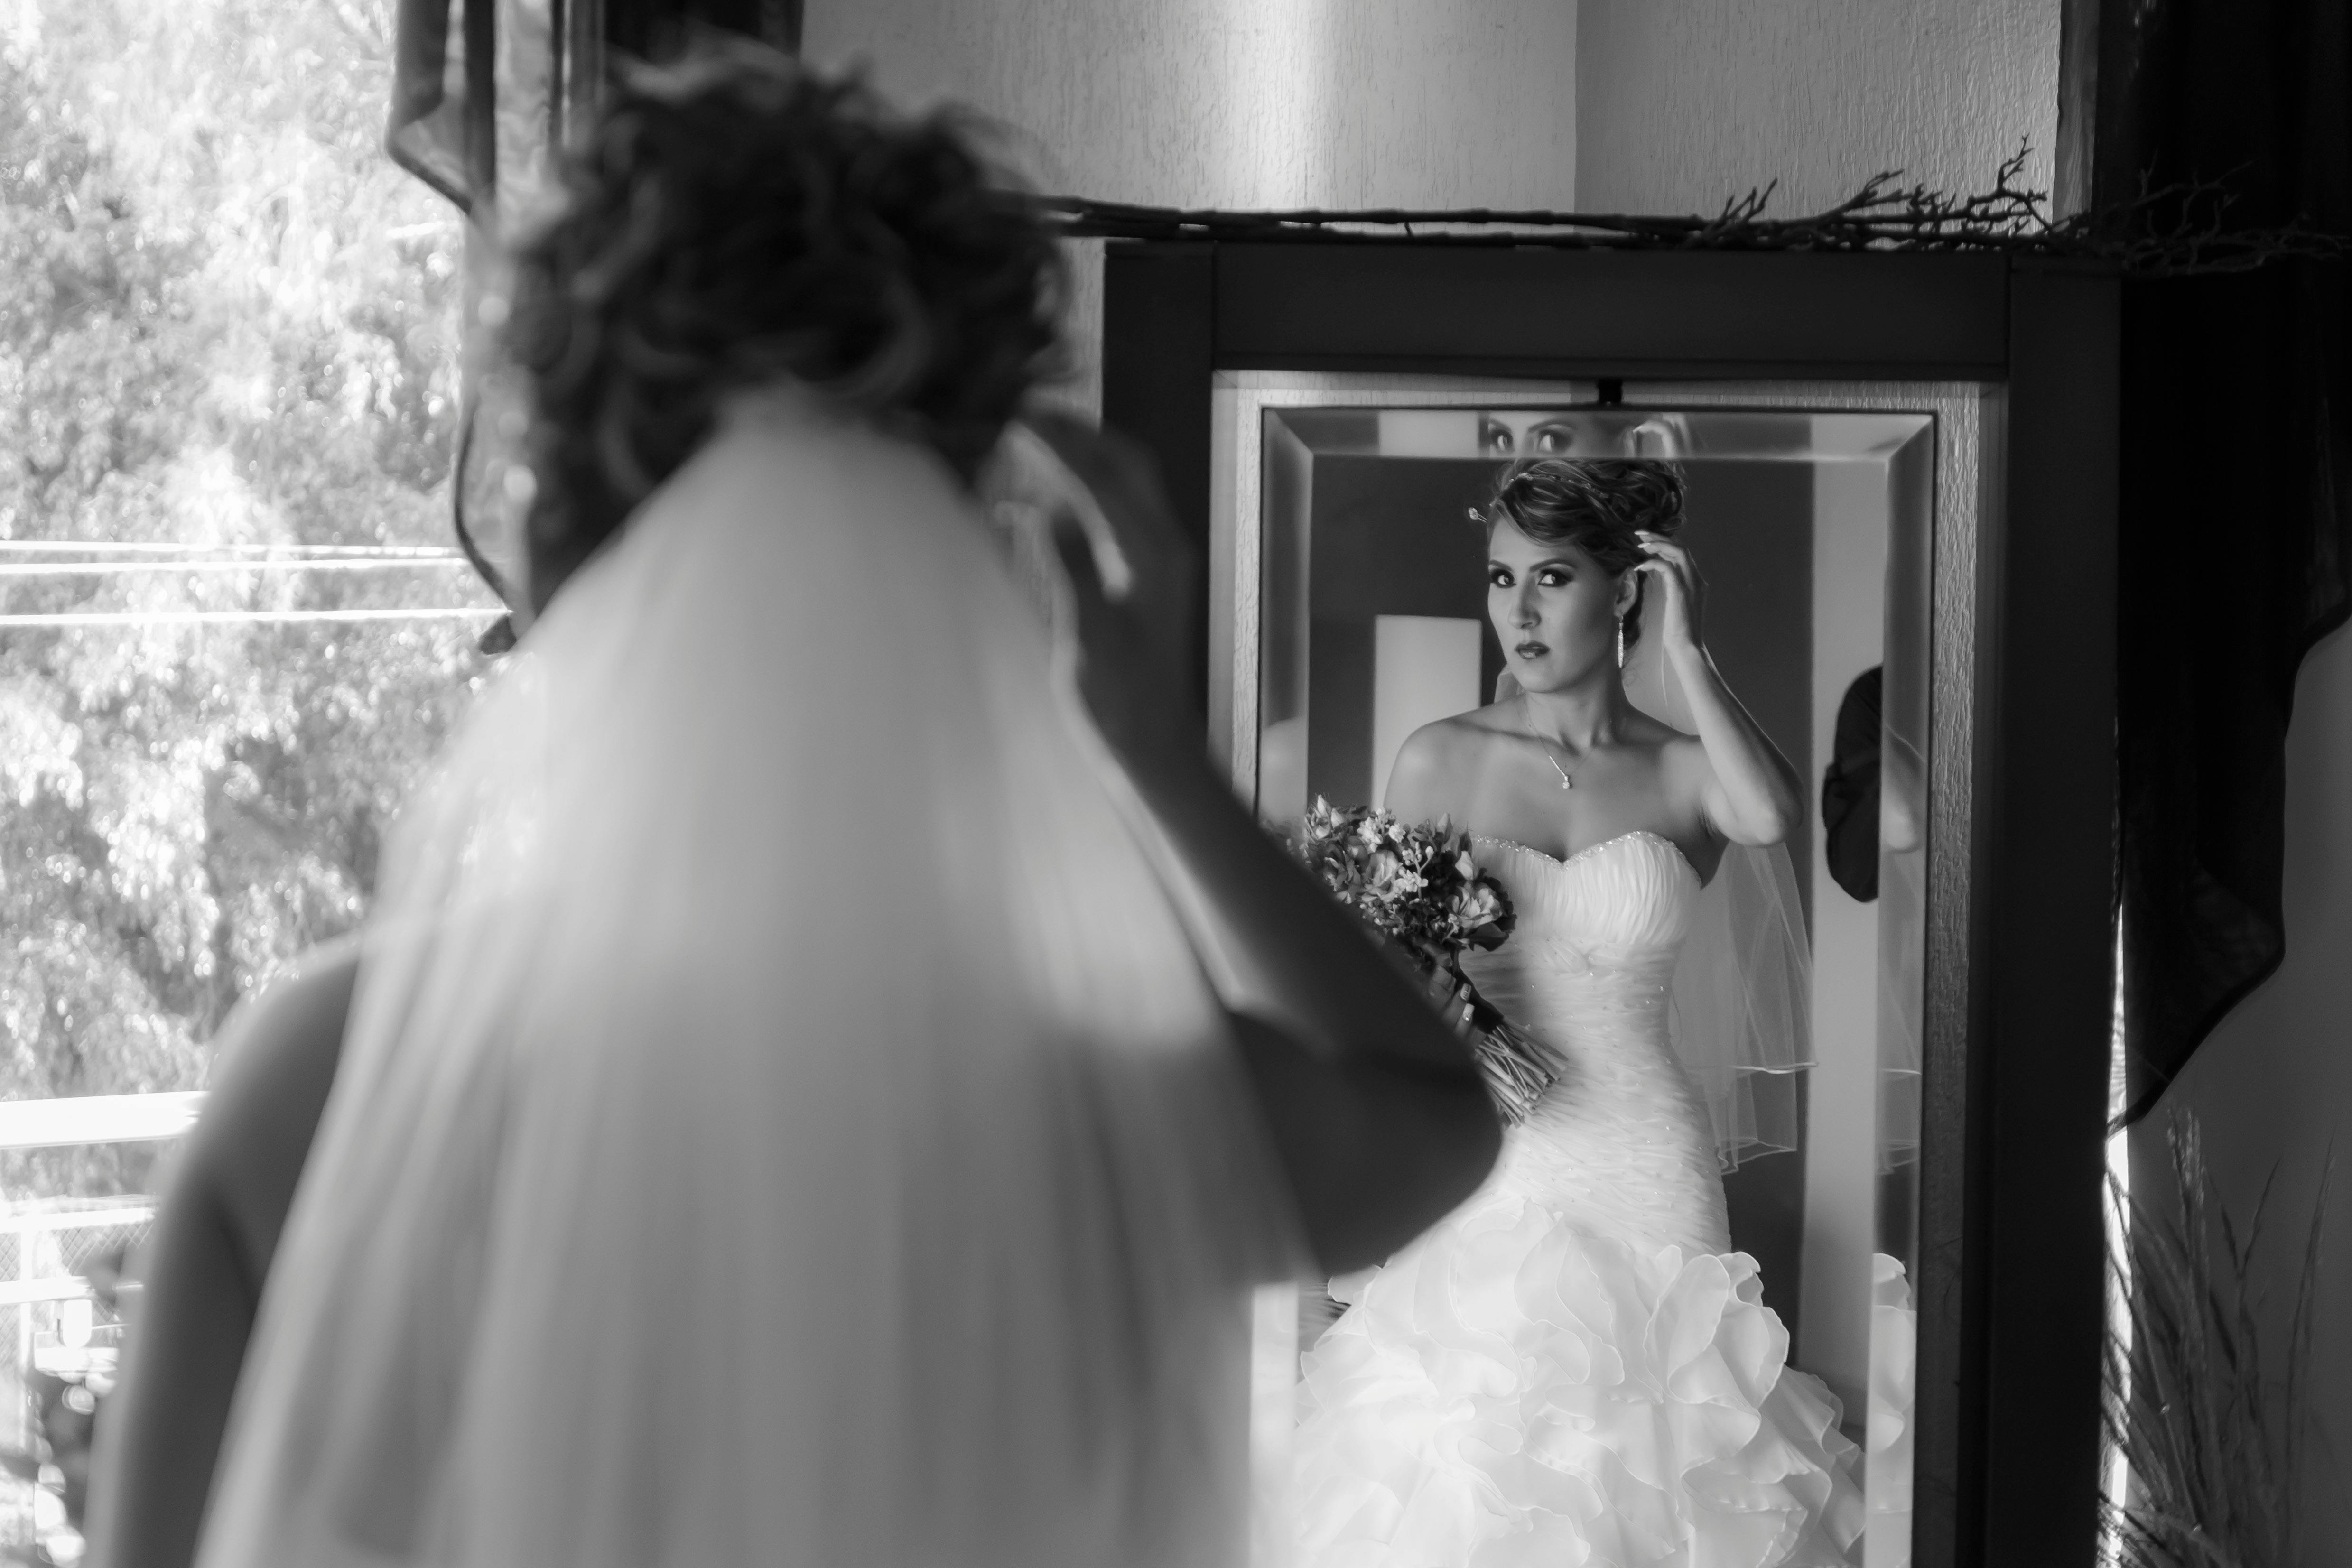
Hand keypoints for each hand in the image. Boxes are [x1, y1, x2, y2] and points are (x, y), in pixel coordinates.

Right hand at [1015, 412, 1199, 761]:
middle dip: (1077, 432)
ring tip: (1034, 435)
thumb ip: (1070, 567)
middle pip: (1124, 465)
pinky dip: (1083, 491)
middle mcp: (1163, 547)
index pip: (1100, 480)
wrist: (1154, 749)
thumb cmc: (1121, 704)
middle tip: (1025, 410)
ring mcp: (1158, 561)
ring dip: (1083, 454)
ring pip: (1125, 484)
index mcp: (1151, 556)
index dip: (1056, 446)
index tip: (1016, 418)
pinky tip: (1041, 499)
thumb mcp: (1089, 637)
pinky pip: (1117, 513)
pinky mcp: (1146, 578)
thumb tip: (1041, 508)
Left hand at [1634, 531, 1705, 657]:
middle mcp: (1696, 578)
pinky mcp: (1681, 590)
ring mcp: (1691, 583)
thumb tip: (1655, 575)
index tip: (1646, 539)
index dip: (1664, 542)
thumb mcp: (1674, 603)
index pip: (1682, 552)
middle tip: (1639, 534)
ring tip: (1639, 544)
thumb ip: (1671, 586)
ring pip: (1678, 551)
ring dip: (1657, 544)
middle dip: (1660, 537)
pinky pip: (1667, 567)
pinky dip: (1653, 562)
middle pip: (1680, 547)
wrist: (1686, 646)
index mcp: (1696, 580)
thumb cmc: (1677, 629)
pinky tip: (1639, 566)